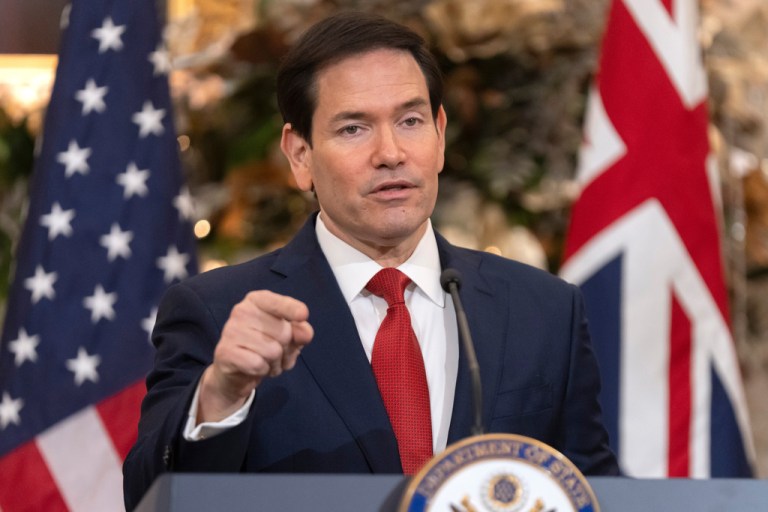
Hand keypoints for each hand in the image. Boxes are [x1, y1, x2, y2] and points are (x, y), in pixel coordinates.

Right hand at [197, 290, 313, 422]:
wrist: (237, 371)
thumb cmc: (266, 347)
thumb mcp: (289, 338)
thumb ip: (300, 331)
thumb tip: (305, 332)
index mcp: (257, 300)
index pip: (278, 303)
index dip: (292, 309)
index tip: (303, 315)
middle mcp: (241, 310)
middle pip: (283, 333)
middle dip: (286, 350)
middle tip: (276, 353)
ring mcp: (230, 330)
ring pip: (272, 351)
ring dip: (275, 363)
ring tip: (265, 361)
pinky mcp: (224, 351)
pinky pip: (258, 364)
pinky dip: (262, 370)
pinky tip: (254, 367)